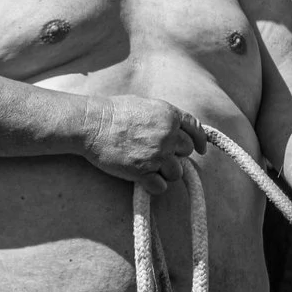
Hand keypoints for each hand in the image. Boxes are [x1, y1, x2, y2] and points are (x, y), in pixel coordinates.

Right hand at [82, 94, 206, 194]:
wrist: (90, 124)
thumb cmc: (113, 112)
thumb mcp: (144, 104)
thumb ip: (164, 117)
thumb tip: (176, 128)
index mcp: (169, 115)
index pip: (196, 129)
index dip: (200, 141)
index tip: (200, 149)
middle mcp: (167, 135)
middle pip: (186, 152)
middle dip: (176, 155)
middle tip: (159, 155)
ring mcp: (156, 154)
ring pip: (176, 173)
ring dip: (166, 172)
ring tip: (149, 167)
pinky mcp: (143, 171)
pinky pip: (161, 187)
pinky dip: (154, 186)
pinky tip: (144, 180)